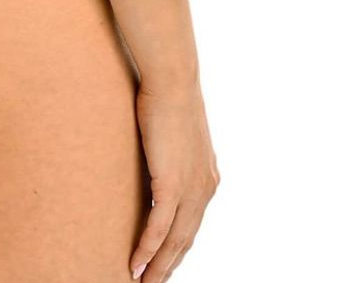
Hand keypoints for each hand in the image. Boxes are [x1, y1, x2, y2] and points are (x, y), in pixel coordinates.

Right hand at [129, 78, 219, 280]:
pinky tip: (135, 264)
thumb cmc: (170, 98)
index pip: (193, 225)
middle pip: (186, 241)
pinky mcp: (172, 184)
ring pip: (174, 241)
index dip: (178, 249)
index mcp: (207, 179)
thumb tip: (162, 159)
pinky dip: (147, 249)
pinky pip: (159, 227)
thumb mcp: (177, 134)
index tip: (164, 265)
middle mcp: (205, 189)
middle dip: (168, 266)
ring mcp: (191, 188)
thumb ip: (174, 155)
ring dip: (157, 266)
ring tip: (141, 282)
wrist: (172, 80)